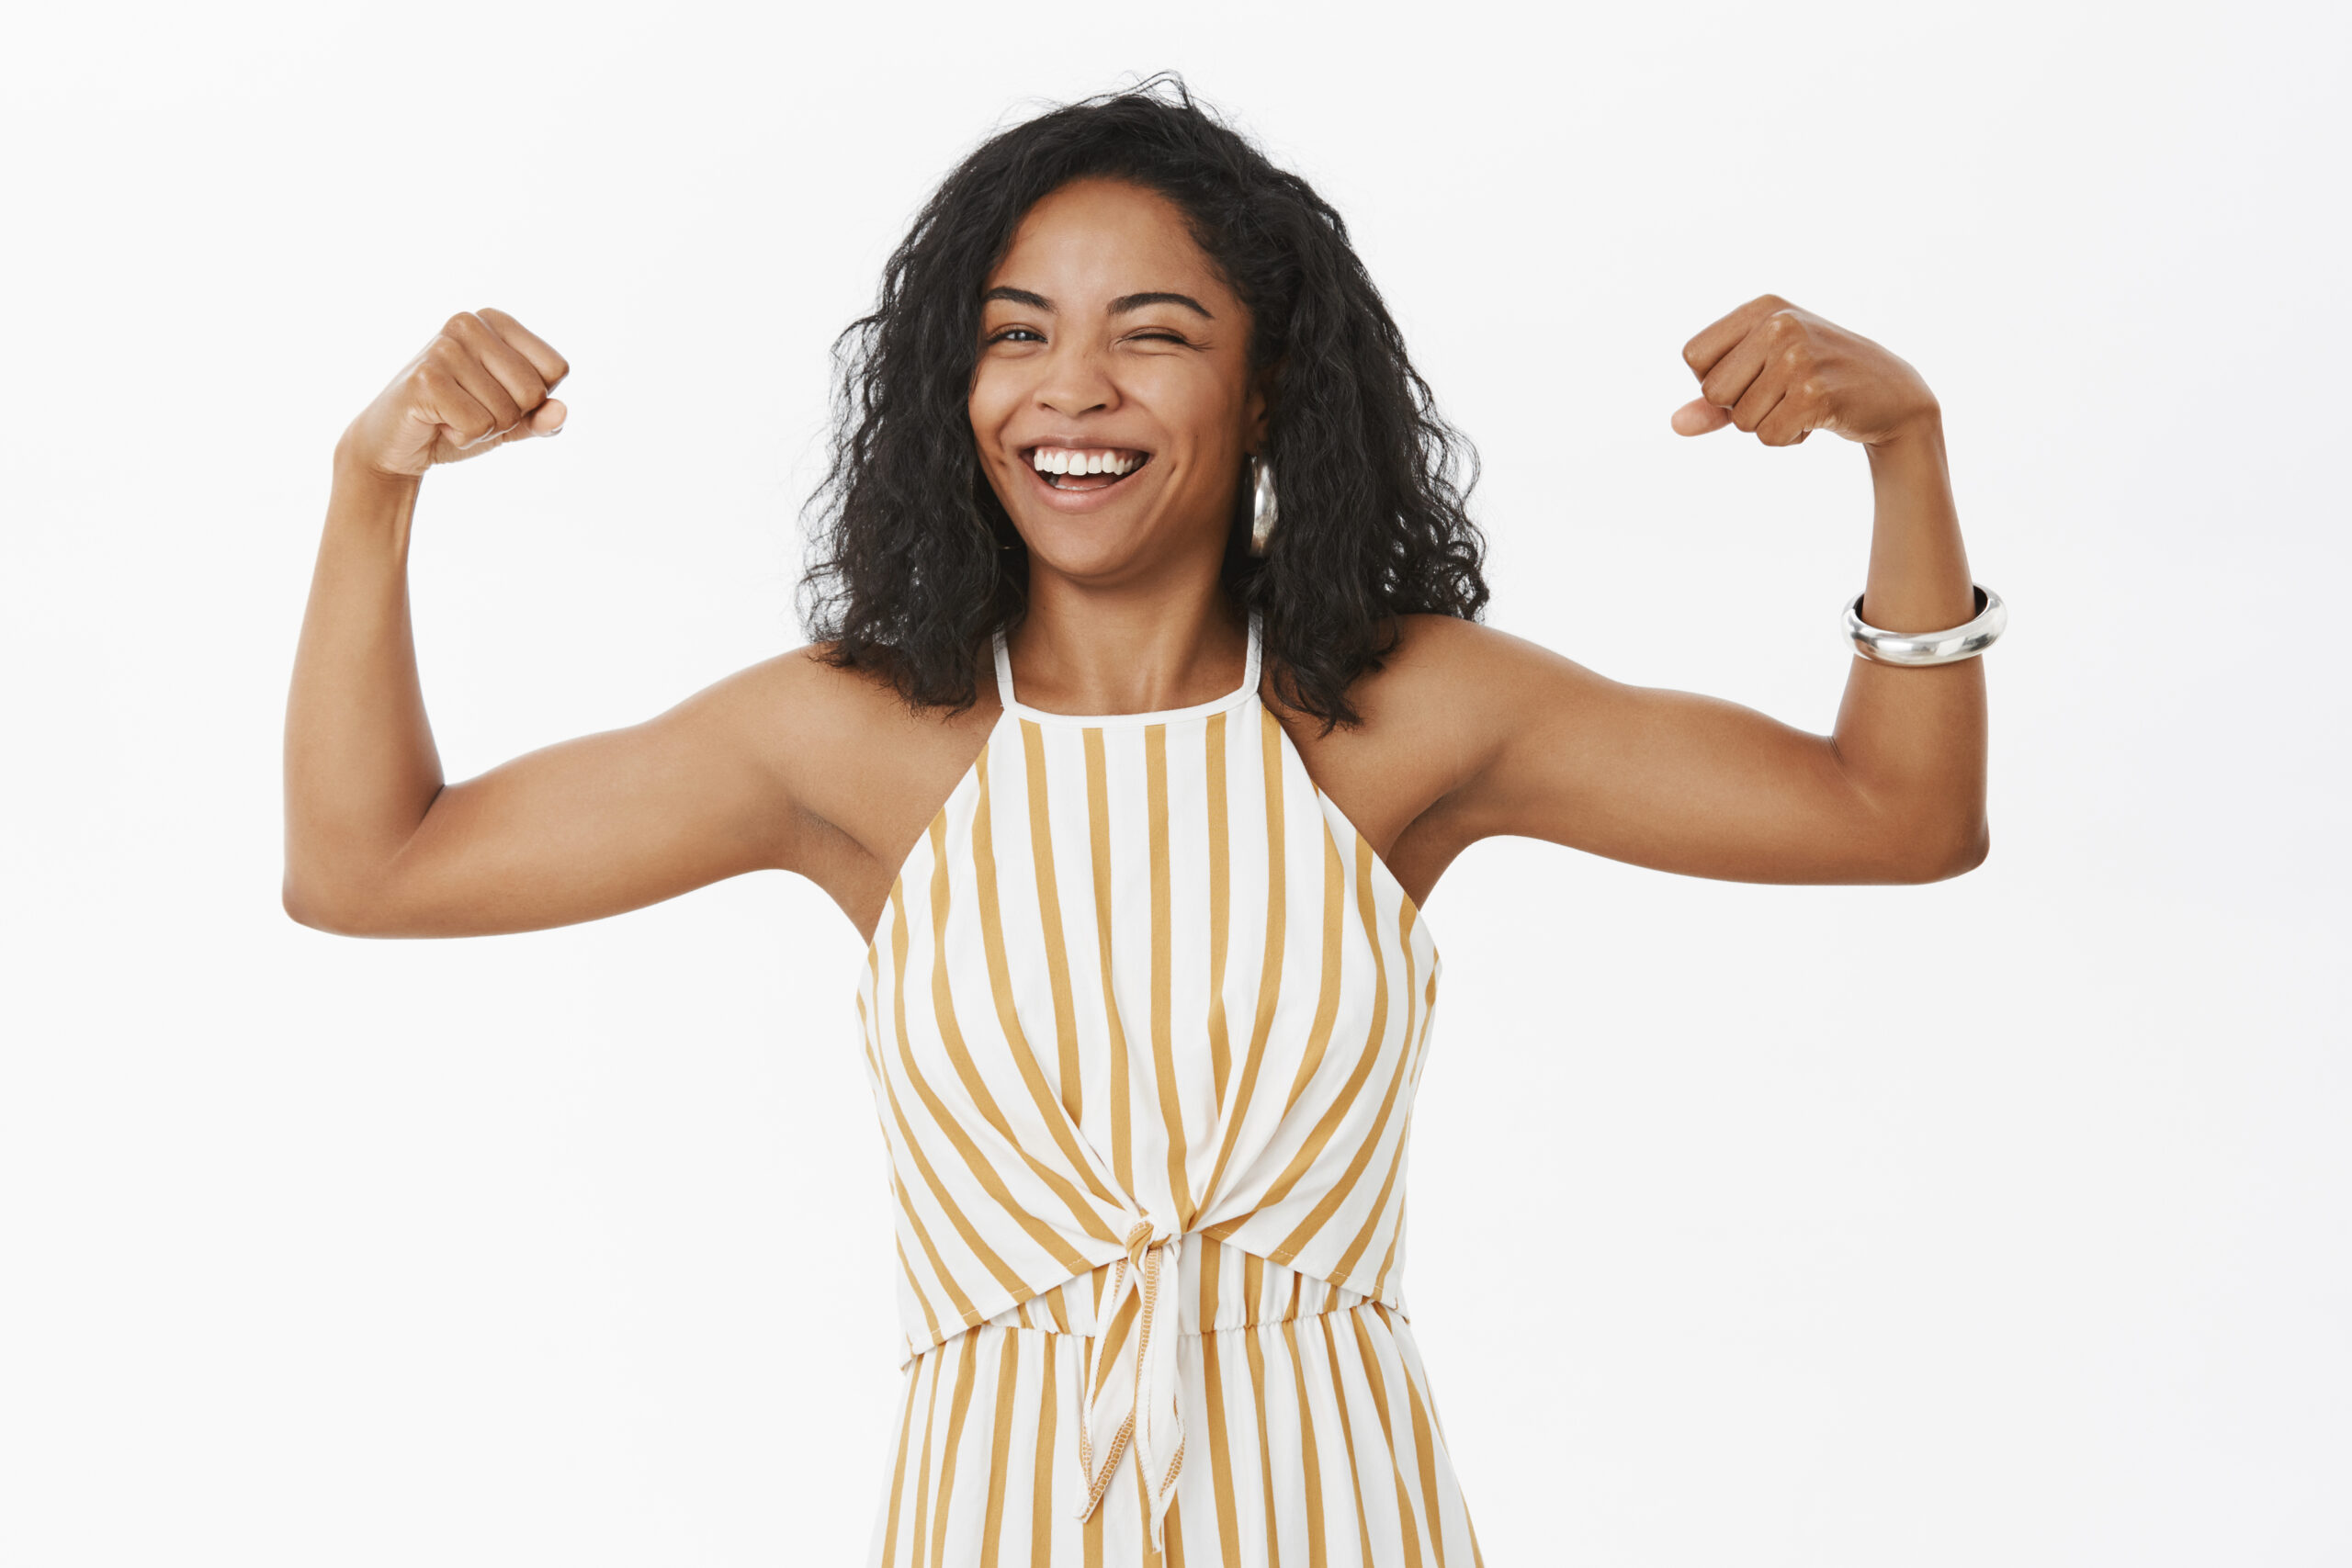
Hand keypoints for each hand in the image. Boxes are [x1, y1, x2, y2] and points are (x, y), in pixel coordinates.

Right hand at [338, 308, 570, 478]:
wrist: (397, 443)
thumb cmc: (457, 420)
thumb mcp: (510, 420)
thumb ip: (540, 417)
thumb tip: (561, 412)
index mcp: (496, 321)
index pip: (556, 369)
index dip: (534, 399)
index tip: (496, 395)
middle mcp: (469, 323)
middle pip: (534, 392)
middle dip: (508, 417)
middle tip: (470, 409)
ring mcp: (445, 347)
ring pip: (506, 413)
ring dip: (482, 430)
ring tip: (451, 414)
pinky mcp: (425, 378)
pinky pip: (478, 425)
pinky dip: (463, 437)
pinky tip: (437, 422)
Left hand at [1669, 295, 1936, 446]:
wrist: (1892, 394)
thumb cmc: (1818, 379)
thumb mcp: (1764, 375)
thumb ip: (1714, 400)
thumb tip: (1675, 424)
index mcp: (1763, 309)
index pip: (1693, 356)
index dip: (1715, 380)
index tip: (1751, 377)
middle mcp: (1780, 324)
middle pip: (1713, 392)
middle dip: (1740, 407)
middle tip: (1783, 393)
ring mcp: (1799, 357)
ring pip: (1741, 420)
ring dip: (1768, 424)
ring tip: (1803, 403)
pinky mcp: (1816, 393)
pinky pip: (1768, 437)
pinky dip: (1787, 438)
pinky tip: (1816, 418)